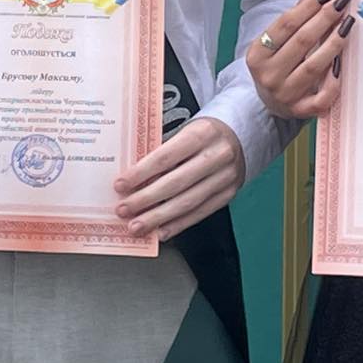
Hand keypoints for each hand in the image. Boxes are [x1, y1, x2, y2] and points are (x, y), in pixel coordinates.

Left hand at [114, 117, 244, 242]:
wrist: (241, 135)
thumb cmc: (203, 134)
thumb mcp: (186, 131)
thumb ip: (164, 151)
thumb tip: (133, 179)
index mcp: (201, 134)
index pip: (166, 156)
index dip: (141, 173)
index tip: (121, 185)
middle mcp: (216, 156)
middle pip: (176, 183)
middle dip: (146, 199)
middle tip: (124, 209)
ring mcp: (225, 177)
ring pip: (188, 202)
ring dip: (159, 218)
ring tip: (138, 225)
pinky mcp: (228, 194)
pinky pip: (200, 213)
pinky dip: (178, 225)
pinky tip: (161, 231)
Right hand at [245, 0, 353, 118]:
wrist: (270, 102)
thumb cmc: (276, 62)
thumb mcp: (278, 38)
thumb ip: (299, 11)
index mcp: (257, 54)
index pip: (285, 25)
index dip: (308, 7)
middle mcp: (268, 75)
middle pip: (301, 42)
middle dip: (324, 19)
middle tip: (343, 2)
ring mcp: (284, 95)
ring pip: (313, 67)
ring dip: (333, 43)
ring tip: (348, 25)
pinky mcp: (300, 111)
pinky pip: (321, 97)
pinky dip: (333, 81)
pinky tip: (343, 63)